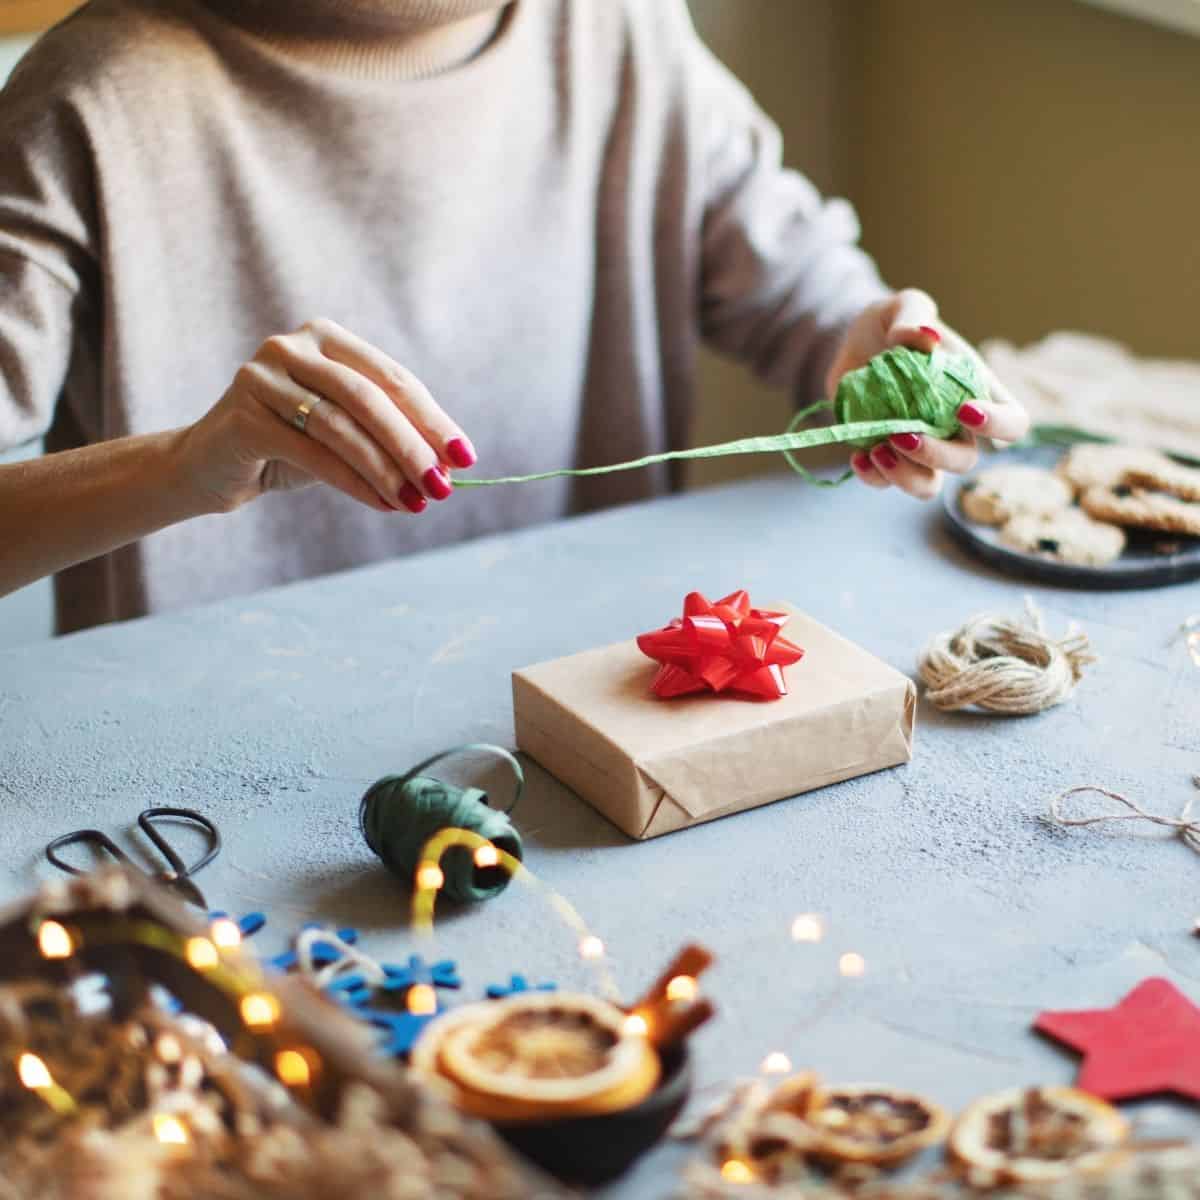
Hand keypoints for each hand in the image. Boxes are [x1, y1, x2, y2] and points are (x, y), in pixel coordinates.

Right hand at [178, 319, 475, 515]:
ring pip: (342, 427)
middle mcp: (293, 345)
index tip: (465, 457)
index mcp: (326, 336)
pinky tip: (383, 504)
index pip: (393, 378)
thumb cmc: (291, 445)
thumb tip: (451, 465)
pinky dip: (354, 482)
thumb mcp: (346, 433)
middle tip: (444, 487)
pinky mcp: (244, 415)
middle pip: (370, 399)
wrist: (212, 466)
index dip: (433, 419)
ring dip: (387, 470)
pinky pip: (313, 453)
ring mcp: (263, 376)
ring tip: (417, 502)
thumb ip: (391, 436)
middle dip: (414, 447)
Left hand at [826, 289, 1029, 498]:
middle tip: (900, 433)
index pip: (1014, 422)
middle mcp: (953, 428)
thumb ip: (914, 314)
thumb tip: (925, 337)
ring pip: (929, 486)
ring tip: (877, 451)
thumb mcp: (902, 306)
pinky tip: (859, 456)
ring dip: (905, 477)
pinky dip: (873, 477)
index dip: (998, 426)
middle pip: (966, 462)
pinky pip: (888, 484)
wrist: (851, 345)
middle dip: (936, 455)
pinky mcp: (888, 457)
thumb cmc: (892, 323)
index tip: (963, 411)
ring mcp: (921, 448)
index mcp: (975, 392)